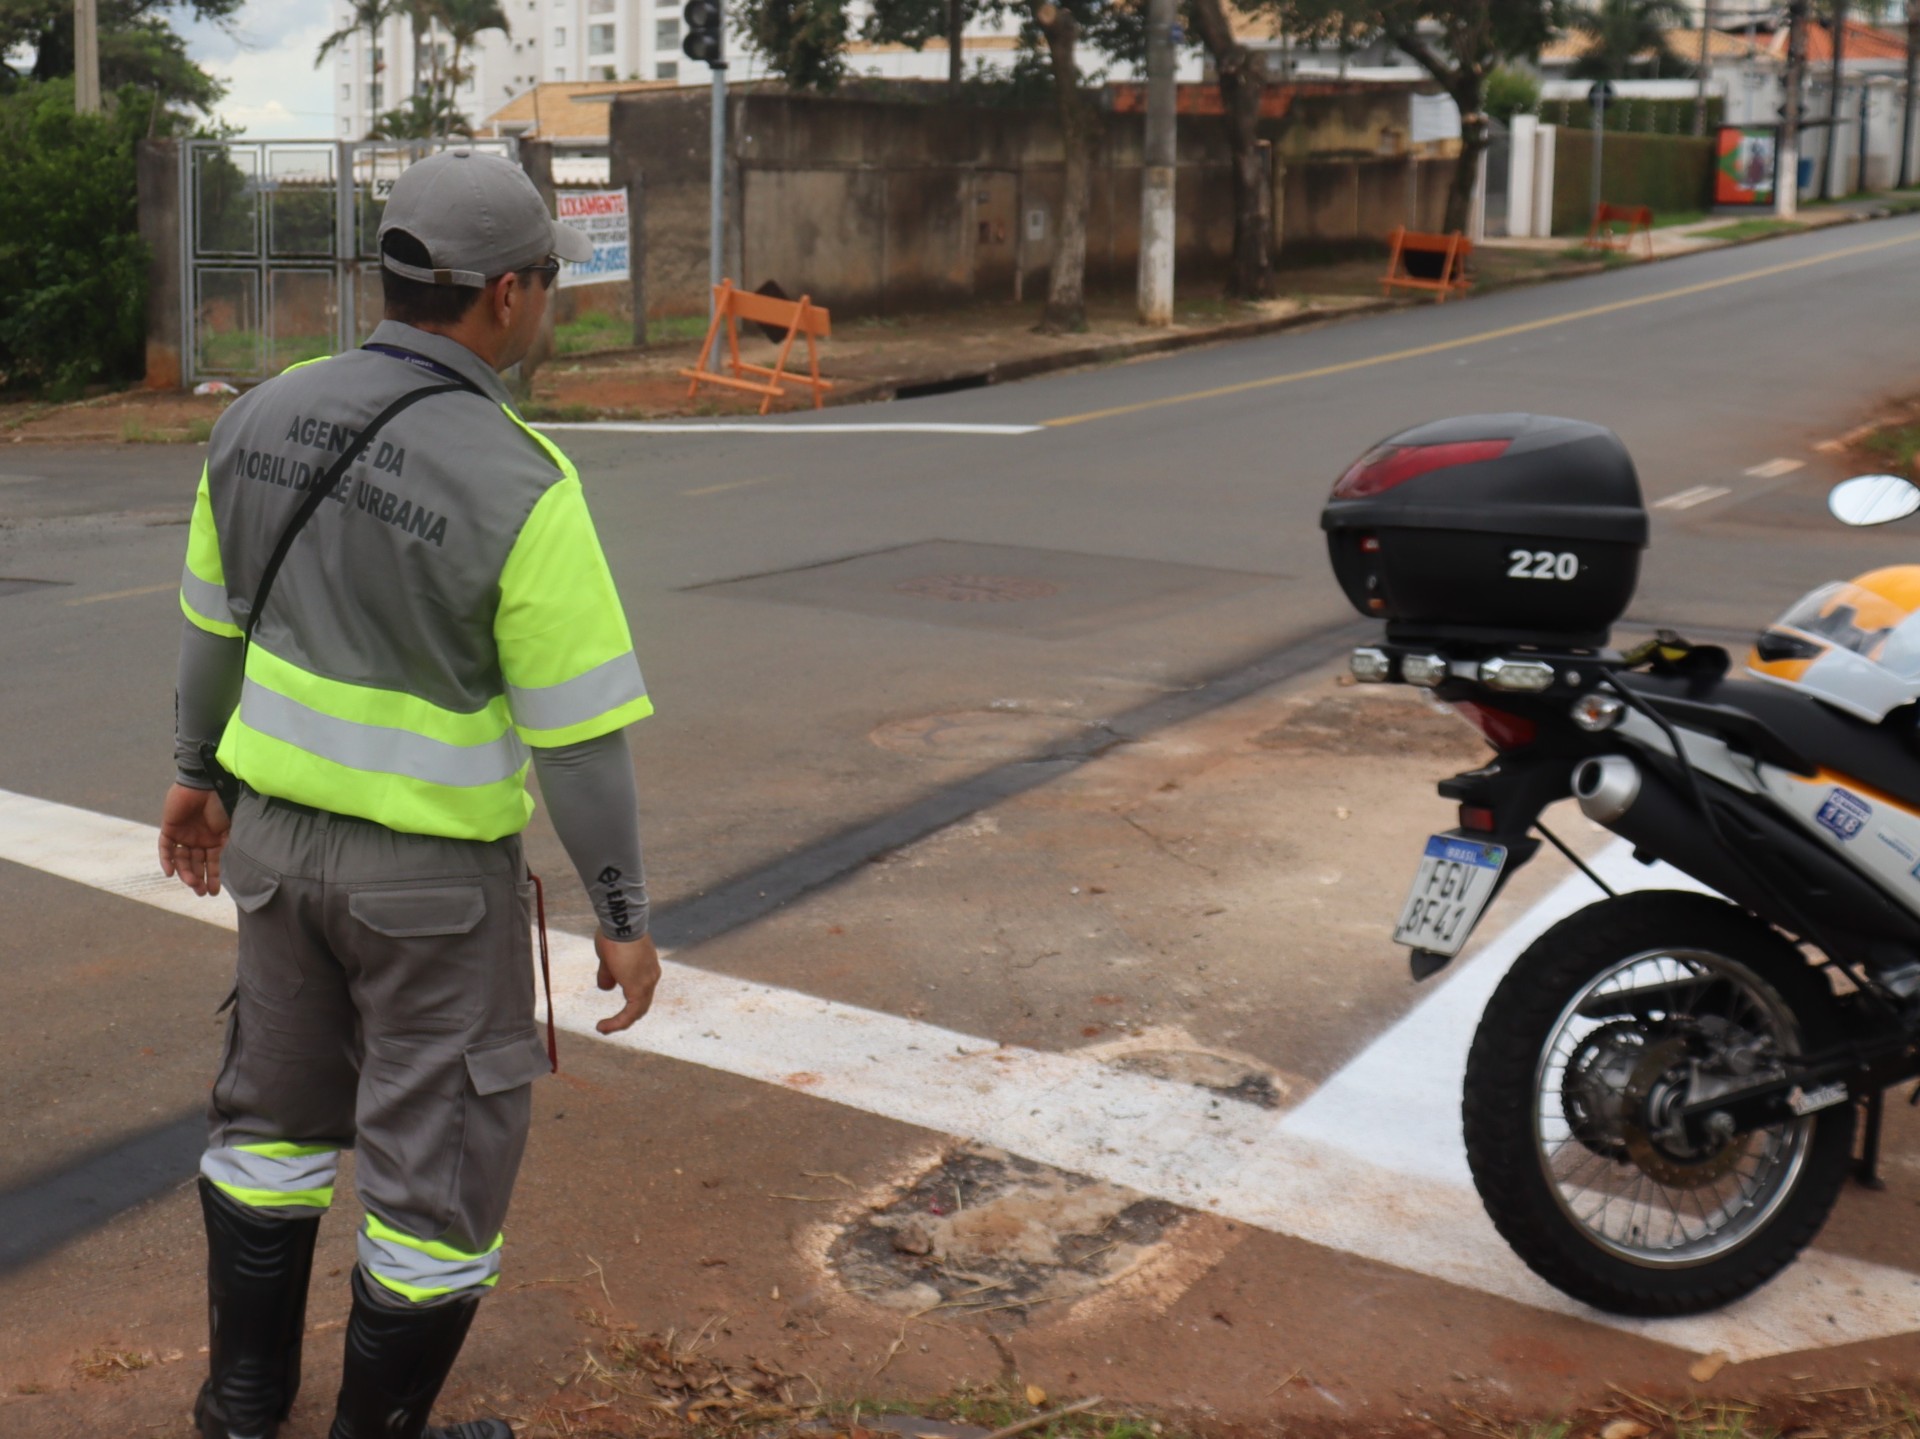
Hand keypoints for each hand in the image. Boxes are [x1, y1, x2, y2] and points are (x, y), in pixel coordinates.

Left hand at [158, 782, 230, 896]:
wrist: (204, 783)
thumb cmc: (221, 803)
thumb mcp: (229, 829)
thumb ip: (227, 846)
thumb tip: (233, 868)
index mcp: (214, 839)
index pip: (212, 863)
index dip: (213, 877)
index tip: (214, 893)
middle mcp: (198, 839)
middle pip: (196, 864)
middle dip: (199, 878)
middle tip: (201, 891)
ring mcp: (184, 834)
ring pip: (182, 859)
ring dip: (185, 872)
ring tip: (192, 883)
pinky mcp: (169, 828)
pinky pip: (165, 847)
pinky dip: (166, 860)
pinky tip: (170, 873)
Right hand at [594, 931, 660, 1033]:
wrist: (622, 923)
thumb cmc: (614, 935)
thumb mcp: (609, 958)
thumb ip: (609, 974)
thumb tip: (606, 987)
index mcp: (647, 969)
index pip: (641, 993)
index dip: (629, 1004)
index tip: (614, 1010)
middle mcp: (651, 977)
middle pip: (642, 1005)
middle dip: (626, 1017)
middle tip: (608, 1025)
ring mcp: (648, 982)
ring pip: (637, 1011)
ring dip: (620, 1022)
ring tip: (602, 1028)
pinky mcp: (639, 988)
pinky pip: (631, 1012)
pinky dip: (618, 1022)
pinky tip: (603, 1026)